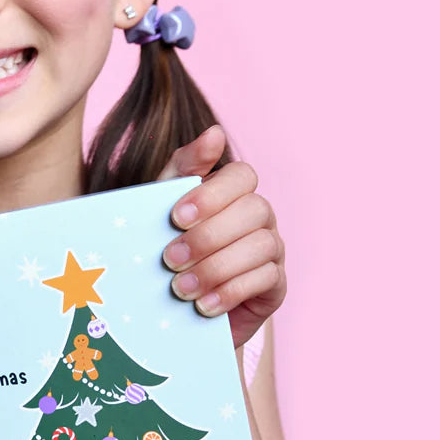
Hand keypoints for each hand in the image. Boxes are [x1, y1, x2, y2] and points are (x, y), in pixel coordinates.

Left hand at [155, 125, 285, 349]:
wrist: (177, 306)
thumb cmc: (171, 246)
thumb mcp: (163, 206)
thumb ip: (183, 168)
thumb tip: (215, 133)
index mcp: (234, 192)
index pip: (242, 175)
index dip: (211, 195)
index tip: (175, 217)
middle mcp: (260, 216)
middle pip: (254, 210)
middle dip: (208, 236)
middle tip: (169, 260)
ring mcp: (272, 249)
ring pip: (261, 246)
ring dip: (216, 268)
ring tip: (180, 288)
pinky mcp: (276, 285)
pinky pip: (265, 280)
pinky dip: (230, 292)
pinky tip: (202, 305)